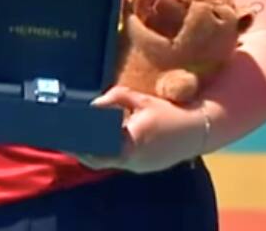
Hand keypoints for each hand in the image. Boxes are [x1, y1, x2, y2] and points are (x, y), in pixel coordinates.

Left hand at [75, 86, 207, 173]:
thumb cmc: (170, 112)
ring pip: (111, 162)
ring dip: (99, 152)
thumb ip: (116, 98)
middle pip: (99, 160)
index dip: (80, 145)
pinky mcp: (145, 168)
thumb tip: (94, 104)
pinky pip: (124, 161)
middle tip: (69, 140)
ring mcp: (139, 167)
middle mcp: (133, 160)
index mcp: (130, 143)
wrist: (198, 129)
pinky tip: (107, 142)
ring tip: (84, 138)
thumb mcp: (142, 100)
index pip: (96, 150)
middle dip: (84, 150)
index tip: (67, 137)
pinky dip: (114, 153)